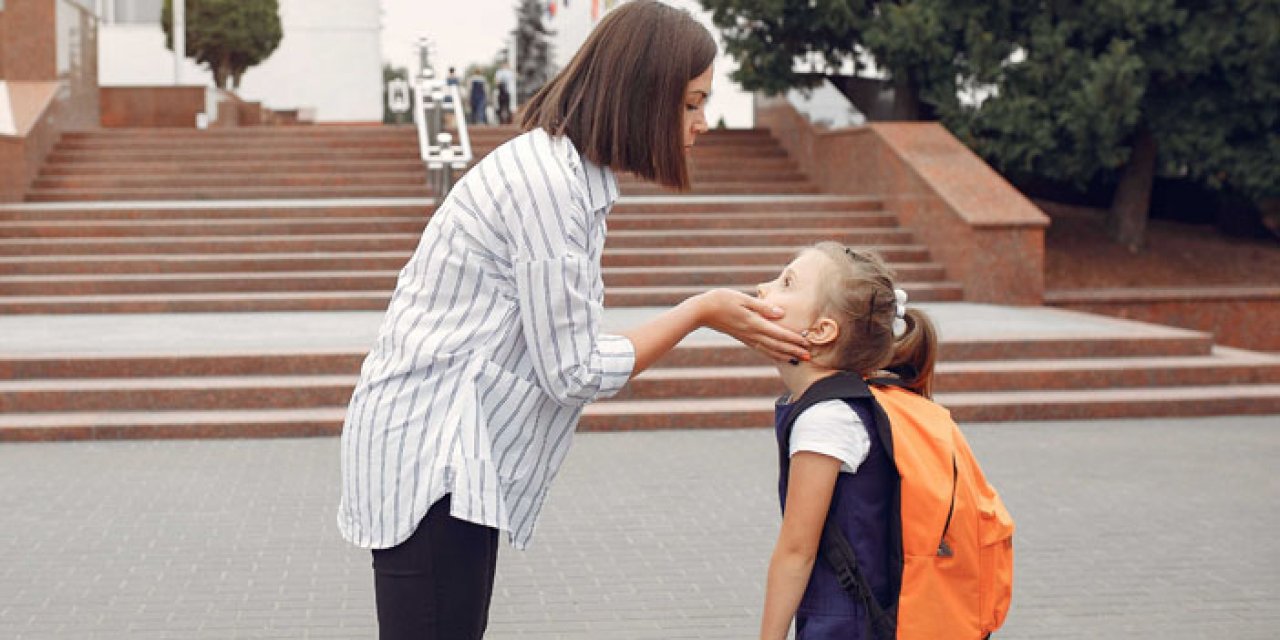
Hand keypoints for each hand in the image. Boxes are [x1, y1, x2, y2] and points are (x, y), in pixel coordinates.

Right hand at [691, 289, 809, 362]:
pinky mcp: (743, 338)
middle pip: (777, 345)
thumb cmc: (722, 300)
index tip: (807, 343)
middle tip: (809, 356)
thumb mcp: (743, 299)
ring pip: (770, 350)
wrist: (702, 311)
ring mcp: (747, 337)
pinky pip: (761, 349)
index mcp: (754, 323)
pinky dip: (772, 354)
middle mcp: (752, 333)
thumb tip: (781, 314)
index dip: (794, 339)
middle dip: (794, 351)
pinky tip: (778, 356)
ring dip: (785, 355)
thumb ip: (763, 307)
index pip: (779, 333)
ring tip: (797, 359)